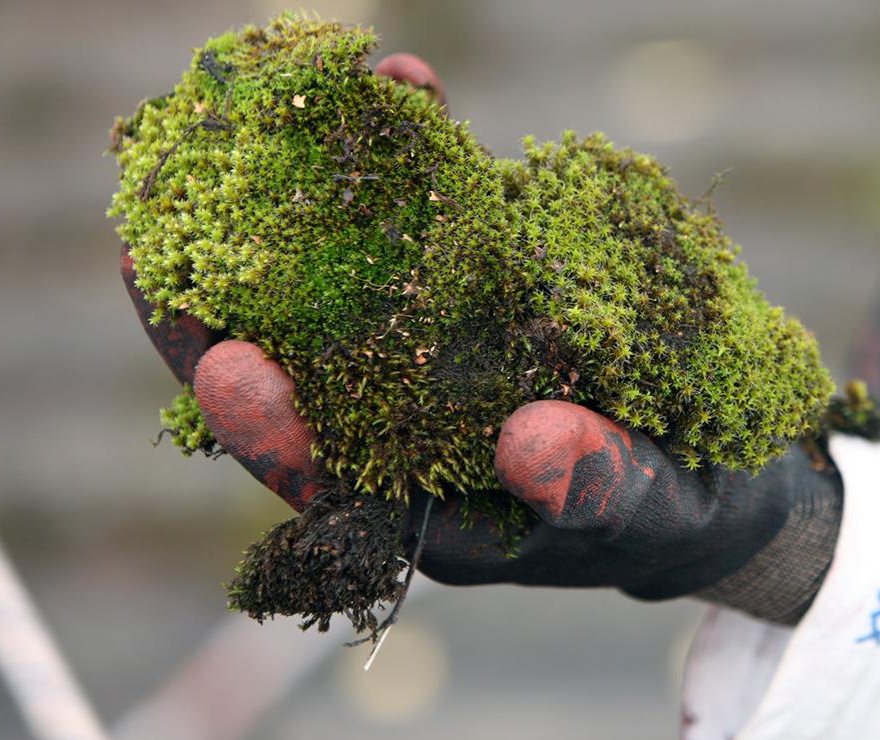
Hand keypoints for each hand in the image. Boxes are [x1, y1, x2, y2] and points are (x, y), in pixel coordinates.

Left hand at [121, 53, 838, 622]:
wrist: (715, 466)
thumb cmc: (679, 515)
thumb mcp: (651, 513)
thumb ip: (595, 489)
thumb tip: (532, 446)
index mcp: (421, 506)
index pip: (320, 473)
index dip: (264, 424)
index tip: (224, 360)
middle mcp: (401, 428)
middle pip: (292, 371)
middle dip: (231, 302)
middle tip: (164, 229)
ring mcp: (429, 352)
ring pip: (342, 282)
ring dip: (307, 202)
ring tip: (277, 116)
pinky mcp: (471, 289)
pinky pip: (422, 222)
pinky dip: (412, 156)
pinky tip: (408, 84)